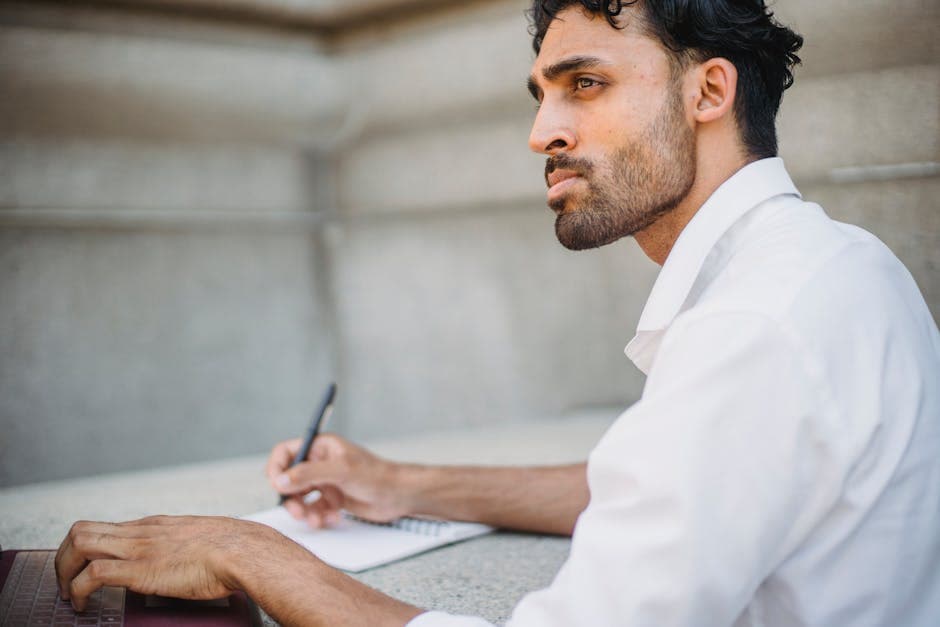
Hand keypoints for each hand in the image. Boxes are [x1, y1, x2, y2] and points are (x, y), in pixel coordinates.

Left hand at [54, 515, 307, 611]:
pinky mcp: (140, 570)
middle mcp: (140, 532)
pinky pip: (92, 576)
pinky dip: (77, 592)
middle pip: (81, 530)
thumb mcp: (199, 541)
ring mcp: (138, 548)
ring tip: (68, 596)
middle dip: (63, 559)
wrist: (244, 551)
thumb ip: (181, 548)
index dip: (83, 550)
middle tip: (65, 583)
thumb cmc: (232, 551)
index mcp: (154, 525)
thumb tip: (181, 563)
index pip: (103, 527)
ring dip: (63, 573)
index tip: (81, 571)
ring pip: (79, 544)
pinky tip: (83, 606)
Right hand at [266, 434, 408, 527]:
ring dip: (304, 511)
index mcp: (321, 447)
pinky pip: (315, 510)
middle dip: (291, 497)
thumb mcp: (340, 471)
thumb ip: (308, 474)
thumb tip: (280, 480)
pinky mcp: (333, 499)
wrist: (399, 495)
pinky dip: (319, 517)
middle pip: (289, 479)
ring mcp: (326, 482)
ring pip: (300, 498)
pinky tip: (334, 518)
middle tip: (298, 512)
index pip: (285, 453)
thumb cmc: (375, 475)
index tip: (278, 486)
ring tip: (316, 520)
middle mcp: (320, 463)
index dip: (277, 469)